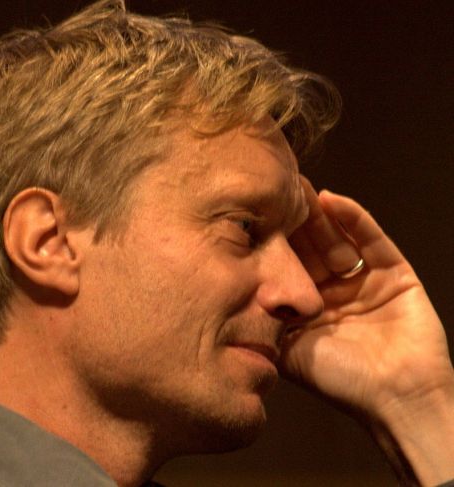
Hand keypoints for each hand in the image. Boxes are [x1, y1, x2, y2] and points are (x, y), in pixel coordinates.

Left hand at [281, 178, 453, 484]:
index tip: (252, 219)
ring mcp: (365, 280)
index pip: (288, 268)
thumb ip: (264, 326)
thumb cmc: (340, 381)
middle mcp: (334, 291)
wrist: (397, 399)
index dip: (272, 244)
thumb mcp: (288, 350)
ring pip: (338, 239)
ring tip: (297, 187)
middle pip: (311, 248)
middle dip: (293, 221)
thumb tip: (227, 302)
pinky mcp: (395, 274)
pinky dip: (354, 219)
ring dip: (318, 213)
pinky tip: (331, 199)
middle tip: (274, 191)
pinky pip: (372, 240)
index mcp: (309, 308)